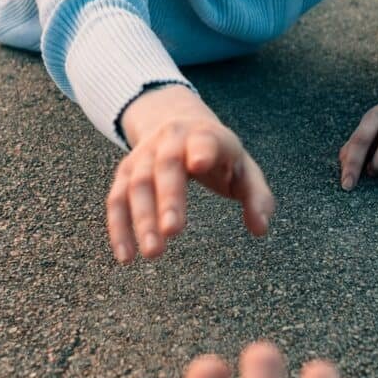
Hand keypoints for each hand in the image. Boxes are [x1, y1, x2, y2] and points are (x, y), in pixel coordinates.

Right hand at [109, 87, 274, 262]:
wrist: (176, 122)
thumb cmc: (219, 156)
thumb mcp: (244, 169)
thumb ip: (257, 197)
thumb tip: (260, 228)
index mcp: (205, 136)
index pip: (204, 141)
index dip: (201, 150)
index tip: (198, 164)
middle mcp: (170, 140)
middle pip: (166, 166)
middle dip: (168, 197)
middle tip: (173, 231)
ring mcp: (144, 155)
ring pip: (138, 184)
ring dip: (143, 219)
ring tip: (154, 253)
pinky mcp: (126, 171)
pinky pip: (117, 198)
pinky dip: (119, 227)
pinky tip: (126, 256)